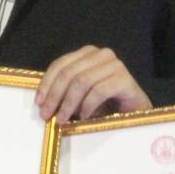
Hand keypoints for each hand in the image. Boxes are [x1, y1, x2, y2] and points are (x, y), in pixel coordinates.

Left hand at [36, 45, 150, 121]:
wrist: (136, 111)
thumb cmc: (106, 103)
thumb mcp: (80, 95)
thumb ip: (64, 92)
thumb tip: (43, 103)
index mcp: (87, 53)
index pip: (60, 64)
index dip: (47, 83)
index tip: (39, 103)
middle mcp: (101, 54)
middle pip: (69, 72)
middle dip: (55, 95)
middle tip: (47, 115)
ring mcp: (114, 65)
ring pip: (82, 81)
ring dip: (69, 103)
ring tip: (63, 119)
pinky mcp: (125, 79)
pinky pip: (99, 91)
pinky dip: (87, 106)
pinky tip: (84, 117)